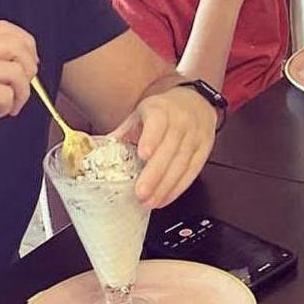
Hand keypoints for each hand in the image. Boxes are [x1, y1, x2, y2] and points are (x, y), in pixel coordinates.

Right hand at [0, 21, 37, 168]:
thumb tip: (21, 57)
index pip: (5, 28)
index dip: (26, 45)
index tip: (27, 66)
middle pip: (17, 45)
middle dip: (29, 69)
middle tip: (20, 89)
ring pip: (17, 71)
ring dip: (20, 94)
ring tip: (4, 106)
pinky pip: (6, 94)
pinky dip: (5, 108)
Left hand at [112, 87, 217, 207]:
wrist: (196, 102)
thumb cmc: (164, 110)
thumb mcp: (141, 113)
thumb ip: (123, 132)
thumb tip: (98, 154)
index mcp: (161, 109)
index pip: (158, 122)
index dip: (152, 138)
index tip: (143, 154)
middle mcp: (181, 121)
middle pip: (170, 149)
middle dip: (155, 174)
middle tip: (141, 193)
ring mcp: (195, 136)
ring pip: (182, 164)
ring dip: (165, 186)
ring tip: (150, 201)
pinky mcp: (204, 150)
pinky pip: (192, 171)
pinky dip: (178, 188)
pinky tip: (165, 198)